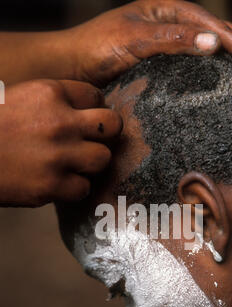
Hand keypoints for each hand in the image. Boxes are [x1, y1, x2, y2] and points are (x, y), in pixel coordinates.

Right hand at [0, 80, 121, 206]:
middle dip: (105, 134)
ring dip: (91, 163)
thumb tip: (85, 112)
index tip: (85, 120)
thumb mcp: (19, 98)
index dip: (93, 110)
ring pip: (103, 159)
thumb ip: (51, 102)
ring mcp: (58, 155)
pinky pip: (83, 188)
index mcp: (50, 93)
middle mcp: (60, 122)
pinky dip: (74, 188)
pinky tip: (59, 183)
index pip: (95, 96)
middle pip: (112, 125)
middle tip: (91, 142)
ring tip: (73, 165)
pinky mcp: (52, 185)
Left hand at [69, 0, 231, 85]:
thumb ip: (173, 39)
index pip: (210, 23)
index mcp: (169, 12)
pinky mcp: (167, 72)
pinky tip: (231, 91)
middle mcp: (175, 29)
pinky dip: (217, 81)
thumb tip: (214, 43)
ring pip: (213, 56)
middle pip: (221, 36)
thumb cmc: (97, 47)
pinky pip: (197, 74)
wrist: (73, 68)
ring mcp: (172, 51)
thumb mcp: (135, 38)